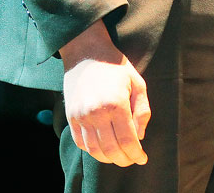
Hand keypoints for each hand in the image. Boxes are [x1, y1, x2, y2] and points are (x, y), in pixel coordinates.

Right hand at [61, 20, 150, 166]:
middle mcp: (96, 112)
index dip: (136, 154)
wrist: (87, 52)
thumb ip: (142, 110)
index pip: (127, 141)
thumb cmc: (115, 67)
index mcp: (116, 104)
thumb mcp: (137, 82)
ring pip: (95, 151)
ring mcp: (81, 116)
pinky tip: (103, 147)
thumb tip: (140, 137)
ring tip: (119, 156)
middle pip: (111, 150)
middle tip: (132, 159)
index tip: (143, 158)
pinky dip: (93, 151)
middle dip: (124, 160)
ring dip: (109, 159)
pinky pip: (81, 143)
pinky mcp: (71, 117)